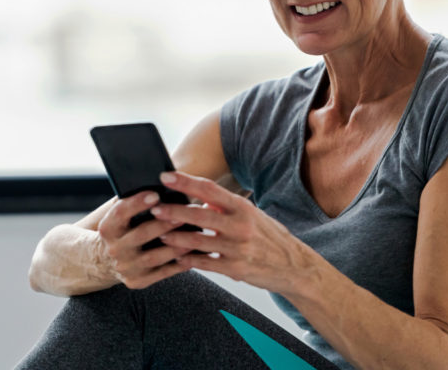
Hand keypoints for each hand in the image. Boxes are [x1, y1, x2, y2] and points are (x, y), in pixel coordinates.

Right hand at [96, 190, 191, 288]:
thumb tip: (161, 186)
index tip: (155, 194)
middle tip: (182, 214)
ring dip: (176, 245)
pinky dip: (180, 263)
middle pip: (141, 235)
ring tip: (195, 234)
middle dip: (164, 224)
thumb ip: (134, 202)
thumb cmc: (122, 229)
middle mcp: (114, 249)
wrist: (105, 261)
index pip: (120, 213)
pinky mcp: (137, 281)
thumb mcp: (119, 216)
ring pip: (154, 257)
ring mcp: (126, 267)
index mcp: (108, 228)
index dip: (137, 203)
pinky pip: (162, 273)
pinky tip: (194, 253)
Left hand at [150, 171, 317, 293]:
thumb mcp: (252, 215)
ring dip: (175, 238)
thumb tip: (202, 198)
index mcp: (243, 208)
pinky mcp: (235, 269)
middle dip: (173, 211)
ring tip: (159, 233)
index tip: (166, 176)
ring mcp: (237, 249)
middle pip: (199, 215)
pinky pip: (205, 263)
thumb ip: (226, 207)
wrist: (293, 267)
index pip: (209, 189)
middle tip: (154, 207)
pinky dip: (188, 260)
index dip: (185, 182)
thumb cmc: (269, 237)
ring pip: (197, 241)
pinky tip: (176, 257)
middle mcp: (240, 226)